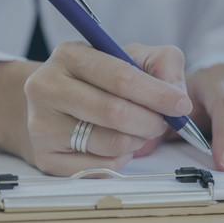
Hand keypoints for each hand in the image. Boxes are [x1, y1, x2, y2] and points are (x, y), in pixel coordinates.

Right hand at [20, 42, 189, 175]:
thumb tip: (178, 94)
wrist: (49, 106)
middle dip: (150, 122)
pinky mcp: (46, 158)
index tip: (182, 105)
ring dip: (137, 141)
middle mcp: (47, 88)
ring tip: (136, 131)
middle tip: (160, 123)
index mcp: (70, 55)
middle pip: (115, 113)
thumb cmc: (97, 82)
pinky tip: (115, 146)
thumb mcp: (129, 58)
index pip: (122, 78)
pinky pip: (101, 167)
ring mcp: (41, 125)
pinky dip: (120, 159)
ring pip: (111, 143)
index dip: (158, 94)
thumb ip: (162, 64)